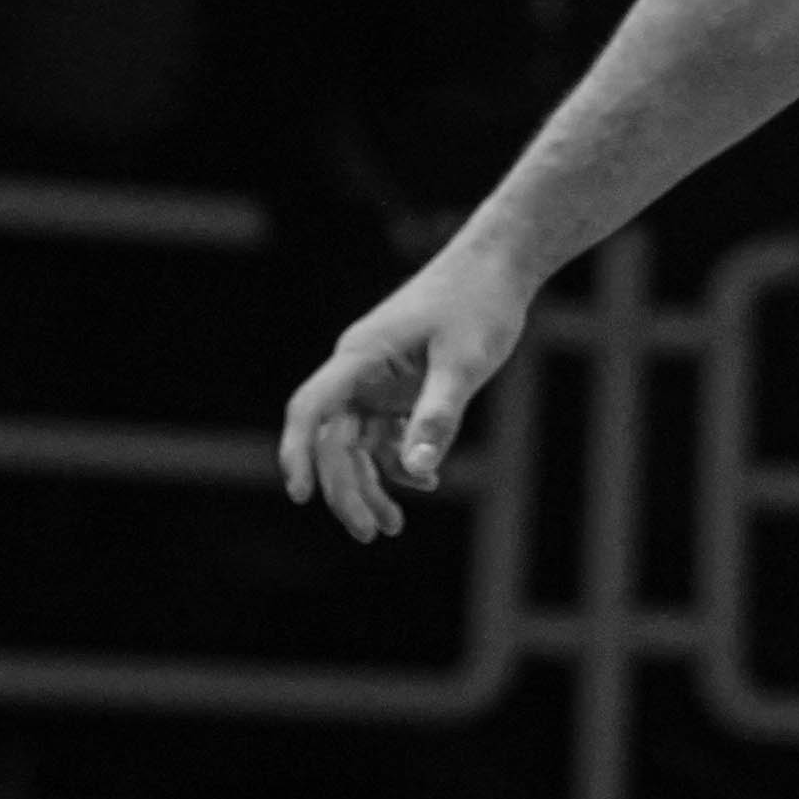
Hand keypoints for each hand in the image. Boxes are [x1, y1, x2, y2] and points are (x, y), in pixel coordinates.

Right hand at [279, 237, 540, 540]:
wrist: (500, 265)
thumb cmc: (479, 302)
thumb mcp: (464, 362)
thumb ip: (438, 415)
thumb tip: (416, 472)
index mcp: (361, 357)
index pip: (311, 409)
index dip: (298, 453)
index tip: (300, 496)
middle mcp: (360, 370)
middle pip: (335, 439)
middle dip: (347, 489)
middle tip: (370, 534)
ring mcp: (378, 380)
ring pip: (359, 443)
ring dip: (371, 484)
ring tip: (390, 527)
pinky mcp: (401, 386)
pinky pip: (387, 434)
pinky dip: (400, 462)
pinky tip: (425, 485)